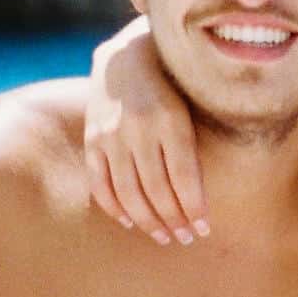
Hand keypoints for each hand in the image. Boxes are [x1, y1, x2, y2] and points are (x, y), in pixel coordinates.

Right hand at [84, 19, 206, 244]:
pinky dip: (115, 208)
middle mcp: (139, 128)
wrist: (127, 57)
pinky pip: (100, 183)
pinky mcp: (92, 140)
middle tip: (186, 238)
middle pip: (156, 189)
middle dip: (174, 220)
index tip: (205, 228)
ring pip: (128, 192)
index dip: (194, 207)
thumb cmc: (174, 87)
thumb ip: (197, 147)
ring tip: (165, 236)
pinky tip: (131, 222)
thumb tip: (203, 200)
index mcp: (171, 119)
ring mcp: (111, 135)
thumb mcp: (192, 108)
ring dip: (148, 221)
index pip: (183, 176)